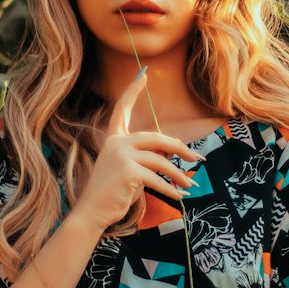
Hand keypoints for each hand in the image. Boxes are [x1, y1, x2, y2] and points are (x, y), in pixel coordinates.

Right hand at [72, 67, 202, 232]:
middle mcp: (116, 143)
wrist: (93, 212)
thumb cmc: (113, 193)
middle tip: (195, 159)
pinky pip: (157, 178)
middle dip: (179, 149)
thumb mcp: (130, 169)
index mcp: (113, 139)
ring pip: (160, 160)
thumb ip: (146, 156)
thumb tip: (175, 148)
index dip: (132, 91)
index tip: (142, 75)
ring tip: (189, 186)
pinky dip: (170, 189)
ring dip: (177, 175)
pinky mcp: (128, 170)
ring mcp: (121, 155)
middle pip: (156, 138)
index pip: (122, 110)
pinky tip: (178, 197)